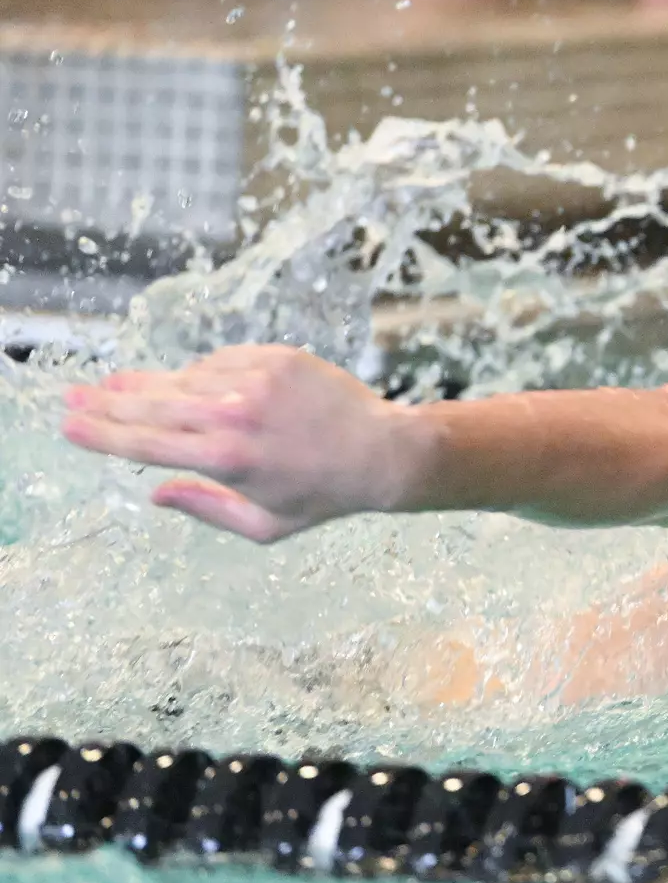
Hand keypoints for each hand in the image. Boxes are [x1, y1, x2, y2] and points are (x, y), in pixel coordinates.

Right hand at [61, 344, 423, 542]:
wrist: (381, 452)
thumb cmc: (323, 496)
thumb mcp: (264, 525)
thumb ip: (205, 510)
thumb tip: (155, 494)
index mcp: (225, 460)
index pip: (144, 443)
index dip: (100, 433)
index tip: (70, 424)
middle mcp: (233, 415)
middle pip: (150, 404)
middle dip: (106, 402)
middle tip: (74, 397)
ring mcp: (254, 380)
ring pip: (182, 378)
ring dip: (152, 385)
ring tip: (120, 387)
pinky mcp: (274, 357)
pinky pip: (220, 361)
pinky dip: (204, 374)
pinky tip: (197, 385)